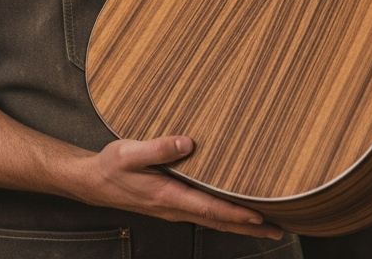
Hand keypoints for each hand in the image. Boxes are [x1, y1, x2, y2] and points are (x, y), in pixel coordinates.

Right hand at [71, 135, 283, 239]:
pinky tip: (233, 216)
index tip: (259, 217)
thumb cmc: (111, 166)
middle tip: (278, 229)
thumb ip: (159, 147)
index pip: (209, 209)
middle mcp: (174, 208)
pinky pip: (204, 217)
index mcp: (168, 196)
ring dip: (239, 225)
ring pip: (213, 222)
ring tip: (265, 227)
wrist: (92, 183)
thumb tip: (188, 143)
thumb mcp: (130, 152)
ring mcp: (173, 210)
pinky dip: (224, 219)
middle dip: (248, 227)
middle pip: (218, 222)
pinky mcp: (171, 206)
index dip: (235, 214)